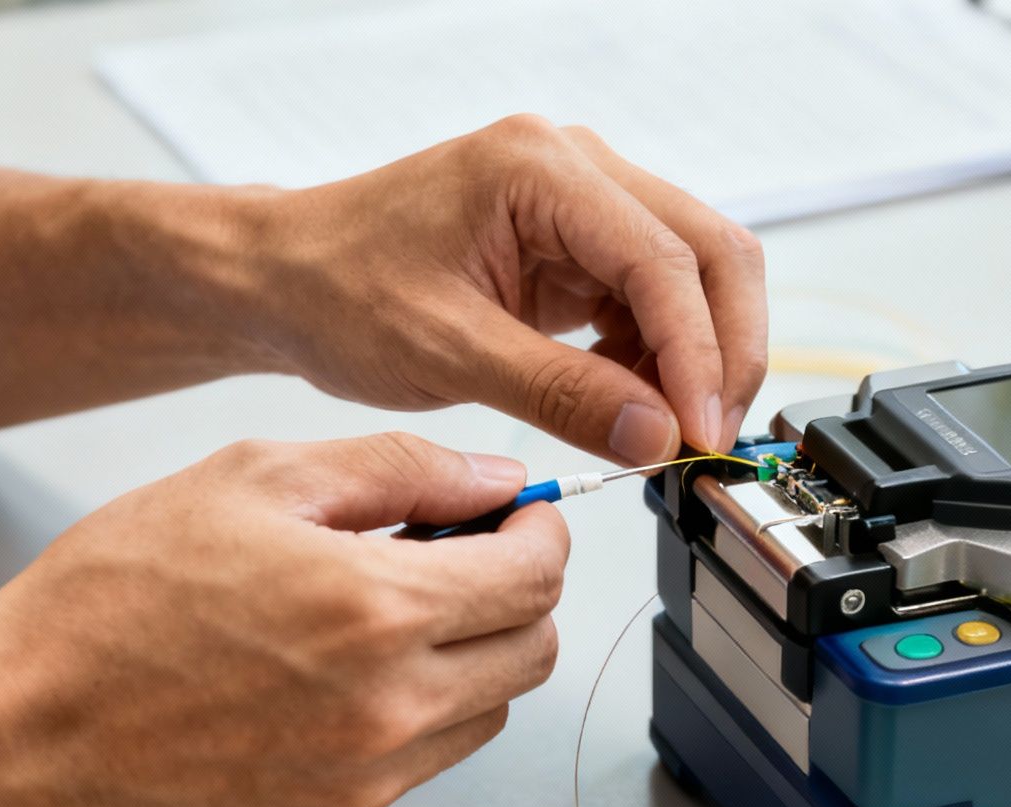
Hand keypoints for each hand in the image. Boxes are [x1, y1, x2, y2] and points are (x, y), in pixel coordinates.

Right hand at [0, 432, 567, 806]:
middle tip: (460, 552)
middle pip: (535, 649)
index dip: (542, 530)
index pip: (538, 574)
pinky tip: (347, 666)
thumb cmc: (118, 596)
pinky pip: (431, 755)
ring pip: (492, 707)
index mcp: (380, 608)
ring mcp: (370, 771)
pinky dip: (420, 707)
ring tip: (388, 609)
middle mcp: (392, 703)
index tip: (518, 511)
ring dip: (473, 653)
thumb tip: (498, 478)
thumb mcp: (257, 478)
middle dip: (519, 590)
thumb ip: (400, 469)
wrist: (30, 725)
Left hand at [245, 115, 768, 463]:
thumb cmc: (338, 289)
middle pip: (709, 251)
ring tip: (667, 432)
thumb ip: (560, 393)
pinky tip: (635, 405)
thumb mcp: (446, 351)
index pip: (663, 258)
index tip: (699, 430)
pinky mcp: (581, 247)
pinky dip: (663, 359)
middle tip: (708, 435)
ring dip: (698, 358)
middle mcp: (575, 169)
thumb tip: (655, 433)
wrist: (286, 280)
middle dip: (724, 351)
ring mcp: (583, 204)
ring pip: (696, 276)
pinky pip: (656, 300)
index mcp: (538, 167)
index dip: (698, 353)